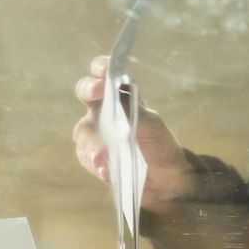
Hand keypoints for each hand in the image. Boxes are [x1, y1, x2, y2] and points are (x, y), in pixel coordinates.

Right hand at [72, 56, 197, 208]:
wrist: (166, 181)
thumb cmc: (160, 146)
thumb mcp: (152, 125)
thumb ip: (134, 108)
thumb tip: (117, 89)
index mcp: (121, 99)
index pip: (105, 76)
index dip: (100, 68)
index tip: (103, 70)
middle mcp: (104, 113)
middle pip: (85, 94)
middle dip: (88, 90)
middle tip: (97, 93)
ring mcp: (97, 136)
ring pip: (82, 130)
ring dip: (91, 141)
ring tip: (103, 156)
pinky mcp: (95, 159)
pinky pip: (85, 156)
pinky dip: (94, 163)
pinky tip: (106, 171)